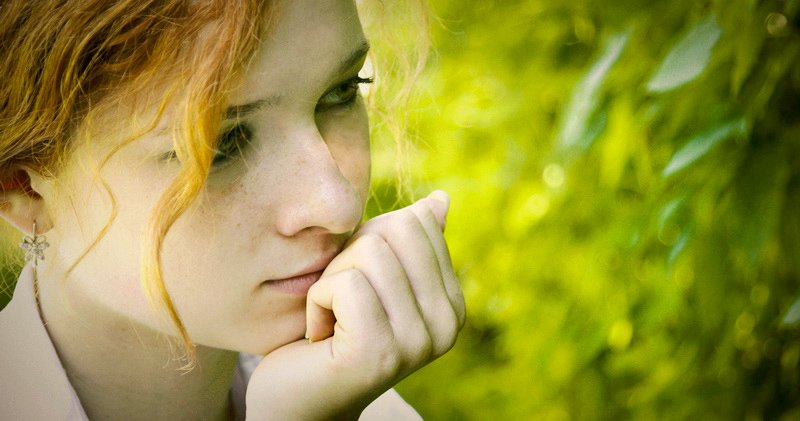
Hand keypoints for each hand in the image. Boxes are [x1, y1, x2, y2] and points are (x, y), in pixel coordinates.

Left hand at [245, 190, 464, 419]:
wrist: (298, 401)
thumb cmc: (332, 331)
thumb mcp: (371, 277)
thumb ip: (407, 243)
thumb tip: (440, 200)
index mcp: (451, 303)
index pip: (415, 222)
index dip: (370, 242)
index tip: (359, 288)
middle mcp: (447, 324)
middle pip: (393, 231)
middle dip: (350, 256)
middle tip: (341, 303)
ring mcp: (418, 341)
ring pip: (367, 254)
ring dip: (330, 282)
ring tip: (331, 321)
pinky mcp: (380, 351)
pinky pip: (345, 284)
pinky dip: (317, 302)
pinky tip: (320, 335)